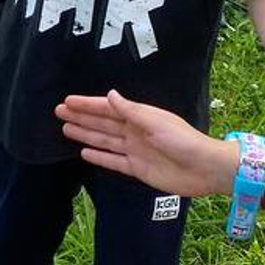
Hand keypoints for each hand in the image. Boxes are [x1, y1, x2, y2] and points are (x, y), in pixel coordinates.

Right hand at [56, 90, 235, 197]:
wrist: (205, 169)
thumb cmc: (184, 141)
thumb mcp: (156, 122)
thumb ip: (131, 111)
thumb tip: (110, 95)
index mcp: (140, 117)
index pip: (107, 108)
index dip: (88, 105)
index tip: (68, 101)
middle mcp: (135, 132)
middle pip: (102, 123)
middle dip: (82, 117)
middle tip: (59, 112)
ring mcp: (135, 151)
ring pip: (104, 141)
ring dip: (86, 134)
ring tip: (66, 130)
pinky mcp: (137, 169)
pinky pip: (113, 161)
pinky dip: (99, 157)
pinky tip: (85, 153)